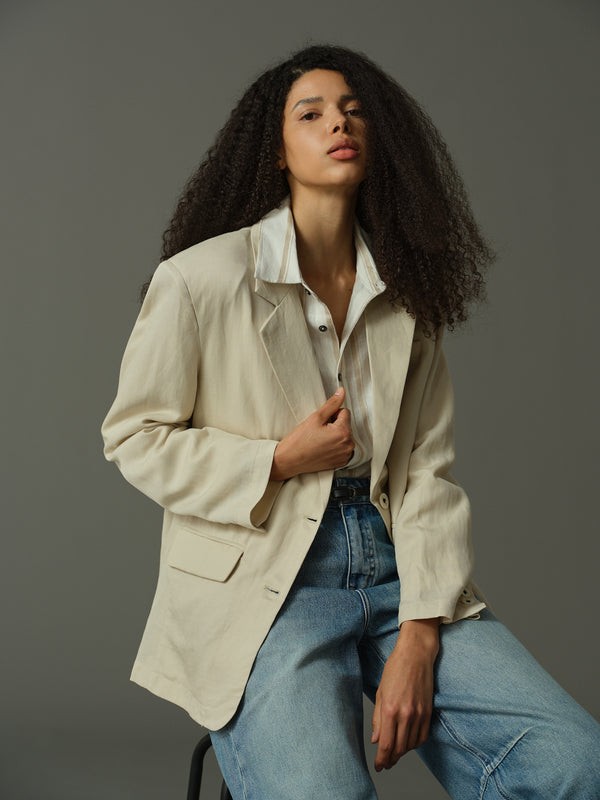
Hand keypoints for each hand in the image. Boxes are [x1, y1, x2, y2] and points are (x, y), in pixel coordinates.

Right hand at [270, 388, 354, 480]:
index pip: (345, 412)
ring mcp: (345, 455)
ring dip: (335, 436)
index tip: (321, 422)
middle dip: (335, 425)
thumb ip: (332, 404)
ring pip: (344, 436)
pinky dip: (335, 446)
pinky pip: (343, 448)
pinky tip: (323, 448)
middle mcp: (348, 445)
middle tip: (319, 432)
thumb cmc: (300, 440)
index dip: (332, 414)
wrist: (290, 460)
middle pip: (346, 425)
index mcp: (344, 432)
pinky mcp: (341, 462)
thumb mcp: (316, 418)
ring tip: (320, 440)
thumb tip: (342, 392)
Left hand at [371, 618, 439, 770]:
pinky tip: (408, 742)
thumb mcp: (380, 692)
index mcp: (390, 709)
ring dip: (402, 752)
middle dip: (391, 759)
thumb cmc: (395, 669)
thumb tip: (375, 740)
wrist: (416, 655)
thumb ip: (377, 718)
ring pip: (410, 745)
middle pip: (398, 748)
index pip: (386, 744)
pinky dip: (414, 743)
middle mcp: (405, 715)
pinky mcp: (428, 712)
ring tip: (394, 753)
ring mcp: (419, 714)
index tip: (378, 766)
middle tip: (385, 763)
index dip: (382, 759)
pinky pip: (422, 736)